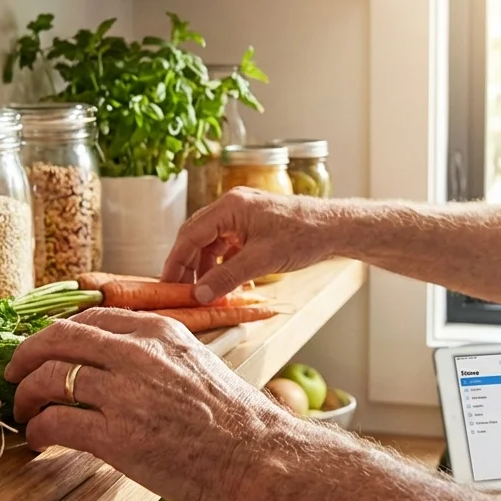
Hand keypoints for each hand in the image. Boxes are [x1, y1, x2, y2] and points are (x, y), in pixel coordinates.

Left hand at [5, 307, 291, 500]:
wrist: (259, 455)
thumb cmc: (234, 418)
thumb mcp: (195, 361)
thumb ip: (154, 353)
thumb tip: (115, 361)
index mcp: (157, 331)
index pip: (87, 319)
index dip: (53, 336)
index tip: (41, 351)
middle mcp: (137, 352)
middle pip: (56, 339)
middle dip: (24, 358)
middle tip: (14, 377)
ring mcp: (125, 392)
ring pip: (47, 379)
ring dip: (27, 398)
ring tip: (27, 415)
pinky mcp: (117, 435)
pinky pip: (56, 423)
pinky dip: (39, 431)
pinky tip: (41, 441)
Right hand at [161, 187, 333, 302]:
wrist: (334, 228)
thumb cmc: (303, 235)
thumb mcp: (261, 260)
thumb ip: (227, 277)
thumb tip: (200, 294)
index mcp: (229, 206)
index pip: (190, 233)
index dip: (175, 260)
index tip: (166, 283)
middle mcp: (232, 206)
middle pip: (197, 236)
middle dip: (188, 265)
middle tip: (181, 290)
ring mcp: (243, 215)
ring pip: (213, 242)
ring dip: (208, 267)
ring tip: (207, 292)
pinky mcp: (253, 225)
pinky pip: (229, 245)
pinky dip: (225, 264)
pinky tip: (230, 284)